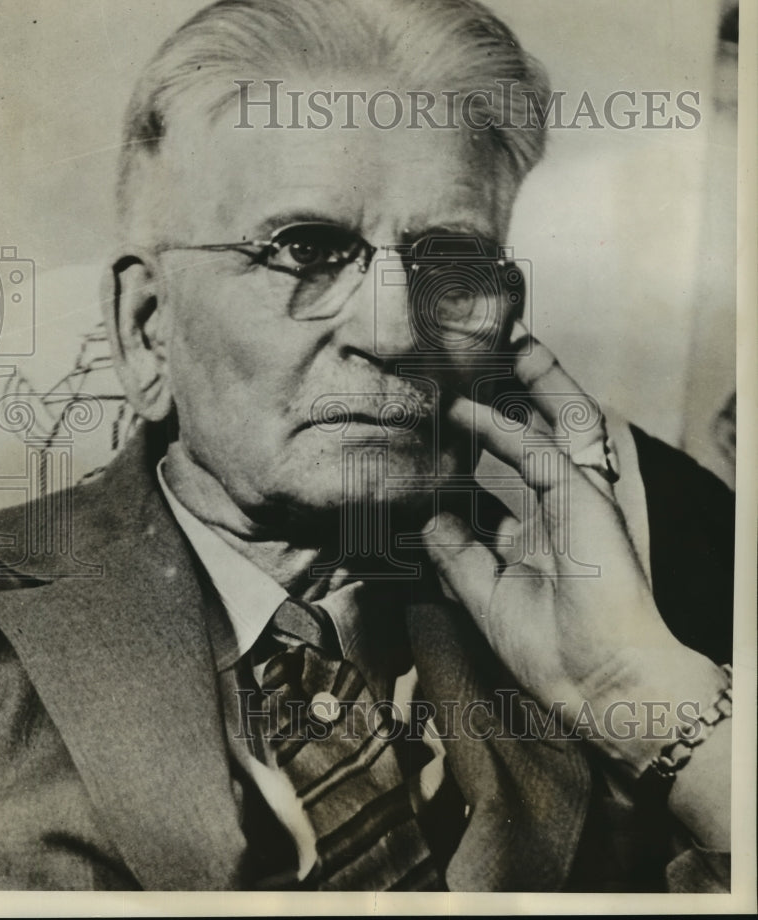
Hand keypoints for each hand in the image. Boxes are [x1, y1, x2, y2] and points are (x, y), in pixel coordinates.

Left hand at [424, 329, 725, 774]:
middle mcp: (556, 509)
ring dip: (530, 385)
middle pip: (538, 436)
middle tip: (484, 365)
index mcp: (537, 535)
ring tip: (502, 349)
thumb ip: (457, 554)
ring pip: (554, 424)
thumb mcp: (483, 596)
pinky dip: (502, 428)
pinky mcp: (582, 499)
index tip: (443, 426)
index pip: (507, 475)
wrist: (601, 683)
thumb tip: (430, 520)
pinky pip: (537, 451)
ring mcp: (573, 500)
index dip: (480, 445)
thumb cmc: (553, 651)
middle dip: (519, 396)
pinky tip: (467, 411)